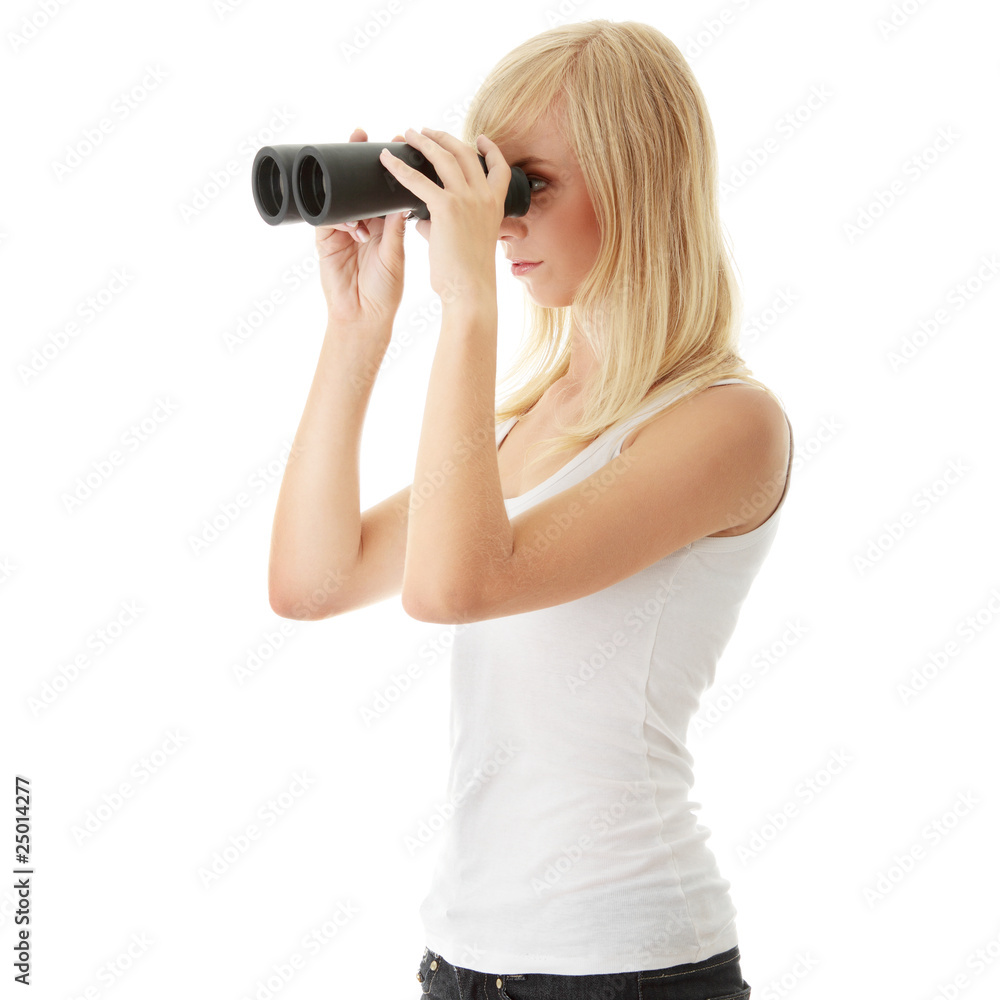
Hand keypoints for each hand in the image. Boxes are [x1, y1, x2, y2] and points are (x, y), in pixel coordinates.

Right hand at [316, 127, 408, 328]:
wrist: (364, 318)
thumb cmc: (384, 292)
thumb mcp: (394, 256)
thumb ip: (395, 228)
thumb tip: (406, 196)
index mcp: (384, 224)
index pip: (384, 188)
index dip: (389, 166)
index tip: (395, 141)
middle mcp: (363, 222)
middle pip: (358, 184)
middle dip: (359, 160)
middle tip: (362, 135)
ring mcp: (342, 229)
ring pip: (340, 196)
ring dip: (348, 188)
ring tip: (360, 183)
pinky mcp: (325, 239)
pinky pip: (326, 216)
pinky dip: (338, 216)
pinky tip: (353, 225)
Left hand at [379, 126, 507, 304]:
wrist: (470, 290)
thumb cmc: (465, 275)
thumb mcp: (464, 242)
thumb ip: (442, 223)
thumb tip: (420, 218)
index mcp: (494, 206)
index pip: (500, 169)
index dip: (491, 151)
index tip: (480, 139)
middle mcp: (484, 198)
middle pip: (465, 154)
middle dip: (445, 138)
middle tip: (427, 131)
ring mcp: (467, 200)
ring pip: (444, 157)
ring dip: (425, 142)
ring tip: (409, 134)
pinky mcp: (446, 208)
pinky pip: (418, 180)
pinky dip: (400, 168)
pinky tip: (386, 160)